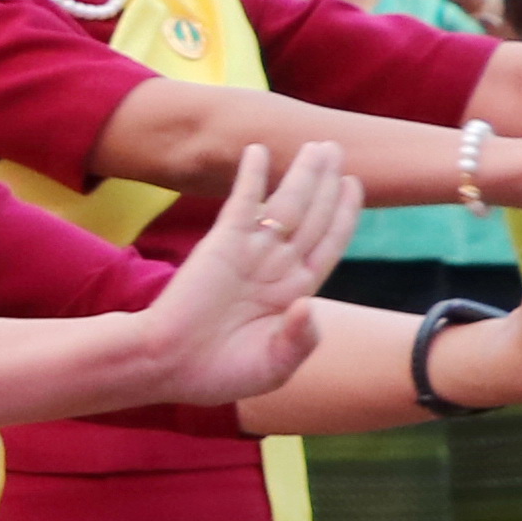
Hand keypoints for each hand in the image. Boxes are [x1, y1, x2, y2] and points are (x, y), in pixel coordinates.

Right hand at [127, 145, 344, 405]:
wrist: (167, 367)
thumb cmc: (219, 374)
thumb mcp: (273, 367)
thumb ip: (299, 340)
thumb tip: (309, 304)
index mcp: (294, 293)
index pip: (328, 243)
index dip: (344, 214)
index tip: (353, 184)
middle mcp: (275, 267)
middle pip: (312, 215)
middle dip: (327, 182)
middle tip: (336, 148)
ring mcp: (249, 253)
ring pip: (286, 204)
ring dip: (303, 174)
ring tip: (318, 146)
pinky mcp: (220, 244)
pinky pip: (241, 203)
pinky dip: (252, 177)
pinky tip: (259, 151)